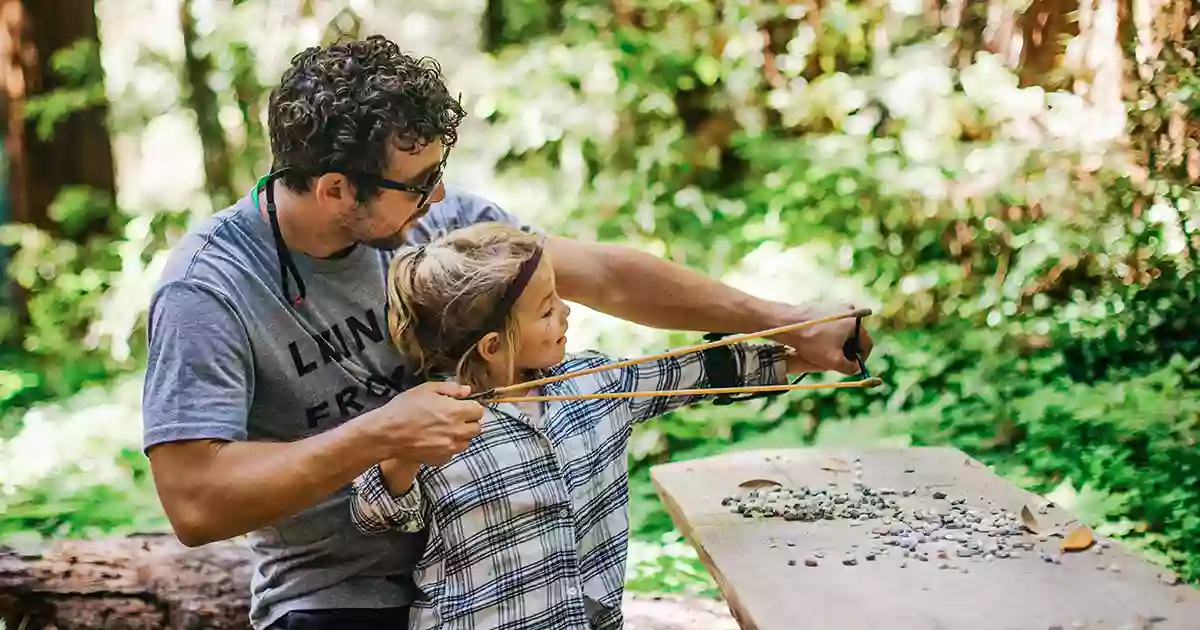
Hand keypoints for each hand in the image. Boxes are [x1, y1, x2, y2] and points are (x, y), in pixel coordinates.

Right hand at [364, 381, 483, 465]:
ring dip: (460, 435)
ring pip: (466, 442)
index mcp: (456, 412)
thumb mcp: (426, 389)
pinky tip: (436, 440)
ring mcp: (449, 447)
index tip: (461, 406)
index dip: (470, 407)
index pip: (479, 411)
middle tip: (453, 417)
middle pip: (476, 428)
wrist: (386, 433)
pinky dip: (449, 447)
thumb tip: (468, 391)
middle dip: (468, 422)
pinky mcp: (440, 458)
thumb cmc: (404, 408)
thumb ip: (451, 388)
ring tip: (444, 429)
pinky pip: (453, 453)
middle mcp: (457, 431)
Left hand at [772, 302, 873, 375]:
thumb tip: (856, 368)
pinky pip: (832, 323)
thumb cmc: (812, 341)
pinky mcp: (824, 305)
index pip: (867, 344)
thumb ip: (850, 368)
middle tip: (836, 361)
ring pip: (842, 330)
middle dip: (847, 350)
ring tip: (824, 351)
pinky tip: (816, 341)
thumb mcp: (833, 361)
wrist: (787, 323)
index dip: (860, 359)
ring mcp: (837, 306)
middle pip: (855, 336)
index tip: (851, 367)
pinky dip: (827, 333)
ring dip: (837, 342)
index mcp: (856, 321)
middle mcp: (850, 310)